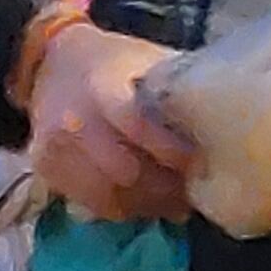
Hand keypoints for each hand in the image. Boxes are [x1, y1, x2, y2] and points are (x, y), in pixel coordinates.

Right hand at [26, 20, 198, 221]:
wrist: (52, 62)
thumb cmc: (115, 63)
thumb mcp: (150, 62)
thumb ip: (179, 94)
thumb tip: (224, 127)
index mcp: (104, 85)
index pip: (140, 128)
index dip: (174, 153)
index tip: (204, 163)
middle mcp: (74, 119)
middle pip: (127, 173)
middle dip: (166, 187)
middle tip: (196, 191)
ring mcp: (55, 148)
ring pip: (110, 197)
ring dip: (149, 205)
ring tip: (176, 201)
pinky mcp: (47, 170)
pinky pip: (93, 204)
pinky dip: (125, 209)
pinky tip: (146, 201)